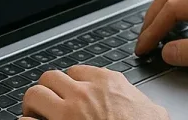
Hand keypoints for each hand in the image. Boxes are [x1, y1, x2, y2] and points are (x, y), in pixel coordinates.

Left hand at [21, 66, 168, 119]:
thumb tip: (149, 107)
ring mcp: (68, 112)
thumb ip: (142, 102)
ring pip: (35, 93)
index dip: (70, 86)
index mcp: (108, 83)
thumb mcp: (154, 112)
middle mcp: (85, 93)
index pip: (76, 71)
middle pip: (50, 77)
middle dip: (48, 92)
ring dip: (34, 106)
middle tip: (50, 106)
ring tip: (38, 117)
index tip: (70, 96)